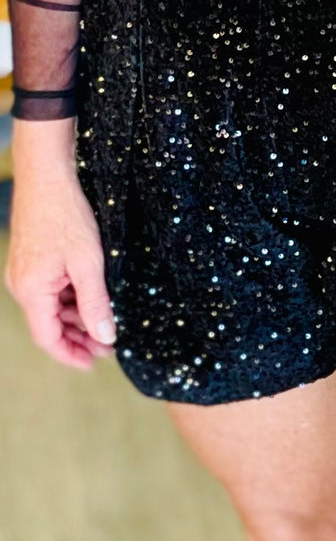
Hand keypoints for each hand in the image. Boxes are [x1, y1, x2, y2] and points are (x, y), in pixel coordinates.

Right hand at [4, 170, 116, 369]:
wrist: (47, 176)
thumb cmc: (67, 216)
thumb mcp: (88, 263)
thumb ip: (96, 303)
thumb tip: (106, 337)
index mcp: (31, 291)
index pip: (48, 339)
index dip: (71, 355)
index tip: (95, 363)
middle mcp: (21, 286)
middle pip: (49, 325)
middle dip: (78, 338)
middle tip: (108, 346)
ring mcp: (24, 273)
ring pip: (51, 308)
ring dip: (76, 318)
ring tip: (105, 324)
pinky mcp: (32, 261)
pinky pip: (50, 290)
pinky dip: (70, 299)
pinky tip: (92, 299)